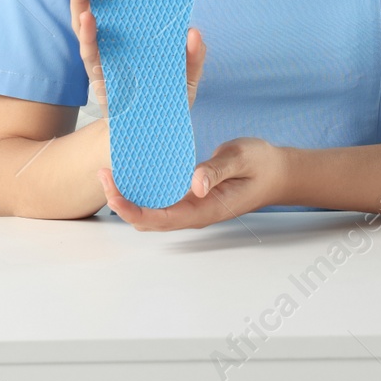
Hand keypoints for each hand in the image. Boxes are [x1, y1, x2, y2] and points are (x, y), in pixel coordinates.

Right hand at [67, 0, 204, 118]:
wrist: (152, 147)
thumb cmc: (165, 110)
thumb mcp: (185, 82)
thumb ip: (192, 59)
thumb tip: (194, 31)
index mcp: (125, 41)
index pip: (108, 2)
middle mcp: (108, 49)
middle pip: (90, 6)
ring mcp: (103, 66)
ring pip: (85, 27)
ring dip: (80, 0)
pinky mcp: (103, 84)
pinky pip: (94, 57)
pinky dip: (91, 37)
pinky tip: (90, 19)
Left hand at [99, 137, 288, 230]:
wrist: (277, 173)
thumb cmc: (261, 165)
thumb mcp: (241, 159)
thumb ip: (217, 170)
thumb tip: (195, 184)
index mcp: (204, 210)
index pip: (158, 218)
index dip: (130, 207)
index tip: (112, 185)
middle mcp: (194, 213)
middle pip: (148, 221)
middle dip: (120, 202)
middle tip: (103, 173)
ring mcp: (191, 207)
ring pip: (151, 213)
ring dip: (128, 198)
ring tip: (111, 172)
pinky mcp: (191, 197)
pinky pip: (160, 200)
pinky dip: (142, 190)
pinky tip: (132, 172)